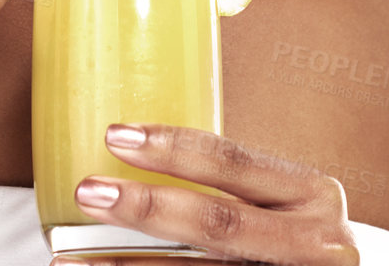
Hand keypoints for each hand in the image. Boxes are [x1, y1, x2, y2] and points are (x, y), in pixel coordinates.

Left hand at [64, 124, 359, 264]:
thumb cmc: (294, 237)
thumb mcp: (283, 203)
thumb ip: (228, 187)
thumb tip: (124, 153)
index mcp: (313, 195)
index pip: (234, 162)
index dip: (172, 148)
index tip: (113, 136)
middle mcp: (316, 244)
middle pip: (217, 223)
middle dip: (145, 208)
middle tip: (86, 191)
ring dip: (128, 265)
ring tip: (71, 257)